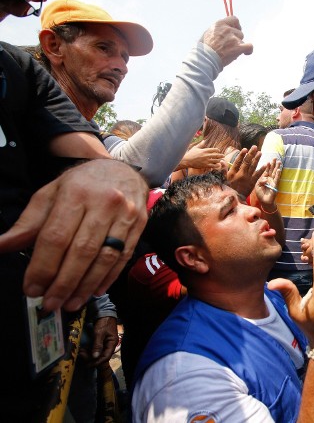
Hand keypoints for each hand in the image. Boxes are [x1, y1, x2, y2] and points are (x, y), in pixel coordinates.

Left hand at [0, 159, 147, 311]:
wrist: (123, 169)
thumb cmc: (82, 184)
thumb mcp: (51, 194)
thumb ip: (28, 222)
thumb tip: (1, 246)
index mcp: (76, 193)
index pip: (56, 236)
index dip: (43, 267)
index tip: (32, 288)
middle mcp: (104, 203)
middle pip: (82, 250)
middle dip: (64, 282)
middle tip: (50, 304)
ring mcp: (126, 215)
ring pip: (105, 257)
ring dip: (86, 285)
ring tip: (71, 303)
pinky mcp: (140, 225)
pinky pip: (124, 256)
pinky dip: (109, 277)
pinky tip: (94, 291)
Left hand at [79, 316, 117, 366]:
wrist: (104, 314)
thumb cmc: (103, 323)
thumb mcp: (99, 333)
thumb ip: (97, 345)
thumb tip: (95, 357)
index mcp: (112, 344)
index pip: (106, 357)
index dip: (97, 362)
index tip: (88, 365)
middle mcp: (109, 346)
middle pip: (101, 356)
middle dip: (91, 358)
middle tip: (81, 355)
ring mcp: (105, 344)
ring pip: (97, 353)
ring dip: (89, 354)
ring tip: (80, 352)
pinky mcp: (100, 342)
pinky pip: (95, 349)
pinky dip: (89, 350)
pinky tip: (83, 350)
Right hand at [179, 142, 223, 169]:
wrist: (187, 160)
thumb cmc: (191, 154)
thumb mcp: (196, 148)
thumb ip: (201, 144)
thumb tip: (204, 140)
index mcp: (204, 150)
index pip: (213, 149)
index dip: (217, 150)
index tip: (218, 150)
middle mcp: (206, 155)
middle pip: (216, 155)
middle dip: (221, 155)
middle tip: (223, 155)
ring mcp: (206, 161)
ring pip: (215, 160)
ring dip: (219, 160)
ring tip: (221, 160)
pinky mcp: (205, 165)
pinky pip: (213, 166)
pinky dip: (216, 165)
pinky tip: (218, 165)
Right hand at [200, 16, 252, 66]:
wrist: (206, 59)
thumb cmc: (204, 49)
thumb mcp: (208, 33)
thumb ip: (218, 30)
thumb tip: (225, 31)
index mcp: (219, 24)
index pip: (234, 19)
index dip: (236, 25)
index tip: (236, 30)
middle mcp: (227, 29)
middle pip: (239, 32)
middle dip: (237, 38)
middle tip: (231, 46)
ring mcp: (233, 38)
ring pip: (242, 40)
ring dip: (239, 46)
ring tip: (230, 52)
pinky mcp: (238, 47)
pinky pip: (249, 46)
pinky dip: (249, 50)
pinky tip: (247, 53)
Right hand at [226, 146, 265, 196]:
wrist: (234, 200)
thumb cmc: (228, 189)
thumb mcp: (223, 180)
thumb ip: (223, 170)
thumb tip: (221, 161)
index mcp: (233, 173)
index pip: (238, 162)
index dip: (242, 155)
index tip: (245, 149)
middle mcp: (241, 175)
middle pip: (247, 162)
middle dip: (251, 154)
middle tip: (255, 147)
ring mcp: (247, 179)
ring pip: (253, 167)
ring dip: (257, 159)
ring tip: (260, 153)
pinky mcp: (252, 183)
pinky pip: (258, 175)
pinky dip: (262, 170)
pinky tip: (265, 165)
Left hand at [254, 158, 281, 206]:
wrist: (264, 201)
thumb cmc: (260, 194)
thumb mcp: (257, 186)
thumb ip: (260, 181)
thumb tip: (266, 178)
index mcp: (264, 178)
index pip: (266, 171)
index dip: (268, 166)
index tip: (269, 161)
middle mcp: (269, 179)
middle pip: (272, 170)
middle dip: (273, 164)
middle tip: (275, 158)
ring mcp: (273, 182)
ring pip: (275, 173)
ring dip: (277, 167)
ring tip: (279, 162)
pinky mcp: (275, 185)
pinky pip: (276, 179)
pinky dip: (278, 174)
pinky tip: (279, 170)